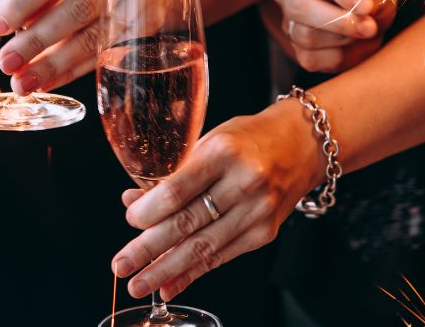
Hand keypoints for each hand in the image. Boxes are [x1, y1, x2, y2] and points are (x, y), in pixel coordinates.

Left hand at [0, 0, 156, 94]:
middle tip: (7, 62)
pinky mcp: (151, 24)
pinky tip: (47, 81)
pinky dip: (72, 70)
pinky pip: (105, 53)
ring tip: (22, 82)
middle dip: (36, 40)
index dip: (23, 2)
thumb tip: (0, 7)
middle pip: (77, 8)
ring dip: (53, 64)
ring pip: (93, 37)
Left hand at [110, 106, 320, 300]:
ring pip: (203, 247)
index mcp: (223, 151)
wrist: (303, 144)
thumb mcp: (207, 142)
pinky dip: (192, 274)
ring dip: (166, 270)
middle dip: (148, 250)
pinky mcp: (265, 233)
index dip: (149, 211)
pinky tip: (169, 285)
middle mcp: (244, 182)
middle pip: (187, 223)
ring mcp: (257, 211)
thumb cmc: (249, 138)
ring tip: (139, 283)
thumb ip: (172, 173)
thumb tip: (132, 201)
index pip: (178, 189)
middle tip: (121, 265)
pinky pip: (221, 258)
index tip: (130, 221)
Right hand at [274, 0, 396, 72]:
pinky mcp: (295, 50)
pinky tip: (354, 47)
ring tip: (366, 35)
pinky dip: (339, 57)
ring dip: (343, 39)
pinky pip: (311, 58)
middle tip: (370, 28)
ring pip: (305, 35)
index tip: (367, 7)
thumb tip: (368, 15)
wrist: (361, 20)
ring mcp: (288, 22)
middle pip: (300, 6)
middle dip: (339, 21)